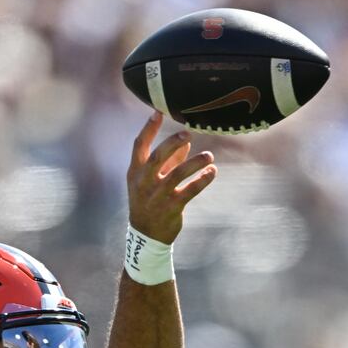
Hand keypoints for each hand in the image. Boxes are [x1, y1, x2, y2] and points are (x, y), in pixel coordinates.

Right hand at [127, 112, 216, 243]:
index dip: (149, 128)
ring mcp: (157, 196)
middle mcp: (144, 182)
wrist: (146, 235)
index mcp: (135, 172)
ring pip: (177, 174)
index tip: (159, 112)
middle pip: (158, 157)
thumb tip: (186, 142)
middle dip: (173, 143)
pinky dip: (202, 180)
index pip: (139, 145)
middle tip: (188, 133)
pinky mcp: (171, 207)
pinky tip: (211, 172)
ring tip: (209, 156)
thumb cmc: (149, 202)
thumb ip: (168, 161)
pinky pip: (190, 190)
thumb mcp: (151, 181)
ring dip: (195, 162)